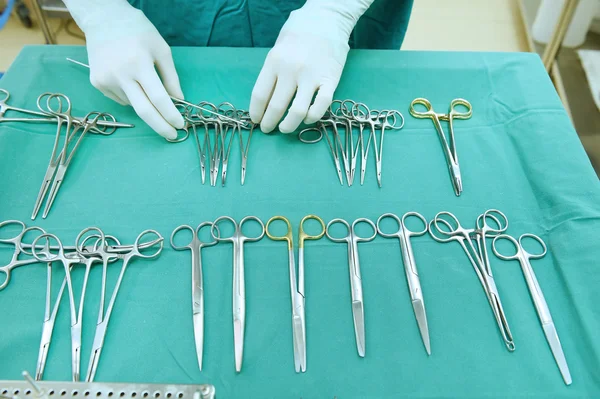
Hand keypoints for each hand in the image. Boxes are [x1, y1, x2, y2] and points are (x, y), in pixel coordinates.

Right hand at [80, 5, 183, 138]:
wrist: (103, 19)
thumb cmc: (138, 31)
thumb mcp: (161, 49)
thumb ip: (171, 77)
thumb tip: (178, 101)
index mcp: (139, 63)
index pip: (158, 98)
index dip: (170, 115)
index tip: (180, 125)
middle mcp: (120, 74)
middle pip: (143, 111)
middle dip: (161, 127)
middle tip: (172, 136)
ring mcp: (105, 80)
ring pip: (133, 104)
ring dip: (145, 103)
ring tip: (143, 81)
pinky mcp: (97, 82)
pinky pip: (121, 98)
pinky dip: (131, 96)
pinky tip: (128, 78)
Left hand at [249, 0, 371, 133]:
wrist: (328, 18)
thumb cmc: (300, 30)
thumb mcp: (278, 46)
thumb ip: (272, 69)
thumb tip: (265, 97)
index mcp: (274, 61)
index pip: (260, 95)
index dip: (256, 112)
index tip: (256, 120)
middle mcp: (291, 71)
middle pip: (276, 107)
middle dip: (269, 123)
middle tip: (268, 129)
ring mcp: (311, 77)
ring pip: (297, 112)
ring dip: (289, 126)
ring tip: (285, 129)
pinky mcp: (330, 80)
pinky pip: (321, 106)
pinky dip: (313, 117)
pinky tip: (307, 119)